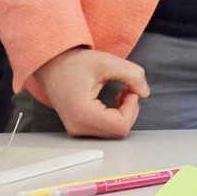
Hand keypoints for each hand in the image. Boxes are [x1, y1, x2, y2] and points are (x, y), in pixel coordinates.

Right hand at [30, 46, 147, 137]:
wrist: (51, 65)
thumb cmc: (74, 63)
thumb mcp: (107, 62)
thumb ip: (132, 75)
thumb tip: (145, 92)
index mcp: (83, 114)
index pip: (121, 126)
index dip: (132, 107)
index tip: (128, 89)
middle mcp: (78, 127)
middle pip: (118, 132)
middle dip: (129, 110)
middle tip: (126, 89)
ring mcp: (77, 130)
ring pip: (113, 132)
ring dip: (123, 114)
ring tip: (119, 93)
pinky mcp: (79, 128)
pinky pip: (105, 129)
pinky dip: (115, 116)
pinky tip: (113, 101)